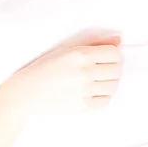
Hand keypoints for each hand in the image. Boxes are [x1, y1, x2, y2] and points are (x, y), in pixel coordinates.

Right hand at [6, 33, 122, 117]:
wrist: (28, 91)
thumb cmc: (46, 66)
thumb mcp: (68, 49)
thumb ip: (95, 43)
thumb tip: (119, 39)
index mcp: (80, 54)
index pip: (114, 54)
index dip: (114, 54)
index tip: (108, 56)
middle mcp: (84, 72)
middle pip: (117, 70)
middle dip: (114, 67)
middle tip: (104, 67)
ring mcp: (84, 91)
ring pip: (114, 85)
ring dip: (110, 81)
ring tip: (99, 79)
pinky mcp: (83, 106)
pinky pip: (106, 101)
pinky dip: (104, 95)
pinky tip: (94, 90)